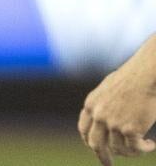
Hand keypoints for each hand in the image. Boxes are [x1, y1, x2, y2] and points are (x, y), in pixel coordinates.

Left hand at [79, 36, 155, 164]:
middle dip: (102, 156)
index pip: (83, 129)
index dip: (88, 140)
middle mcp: (98, 115)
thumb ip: (103, 105)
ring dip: (132, 151)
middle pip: (95, 144)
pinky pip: (135, 148)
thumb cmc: (132, 78)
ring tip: (143, 146)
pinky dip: (144, 149)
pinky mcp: (129, 129)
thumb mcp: (108, 90)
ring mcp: (112, 123)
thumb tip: (105, 122)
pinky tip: (151, 144)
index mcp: (91, 104)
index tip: (95, 148)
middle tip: (108, 164)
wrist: (144, 75)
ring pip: (119, 148)